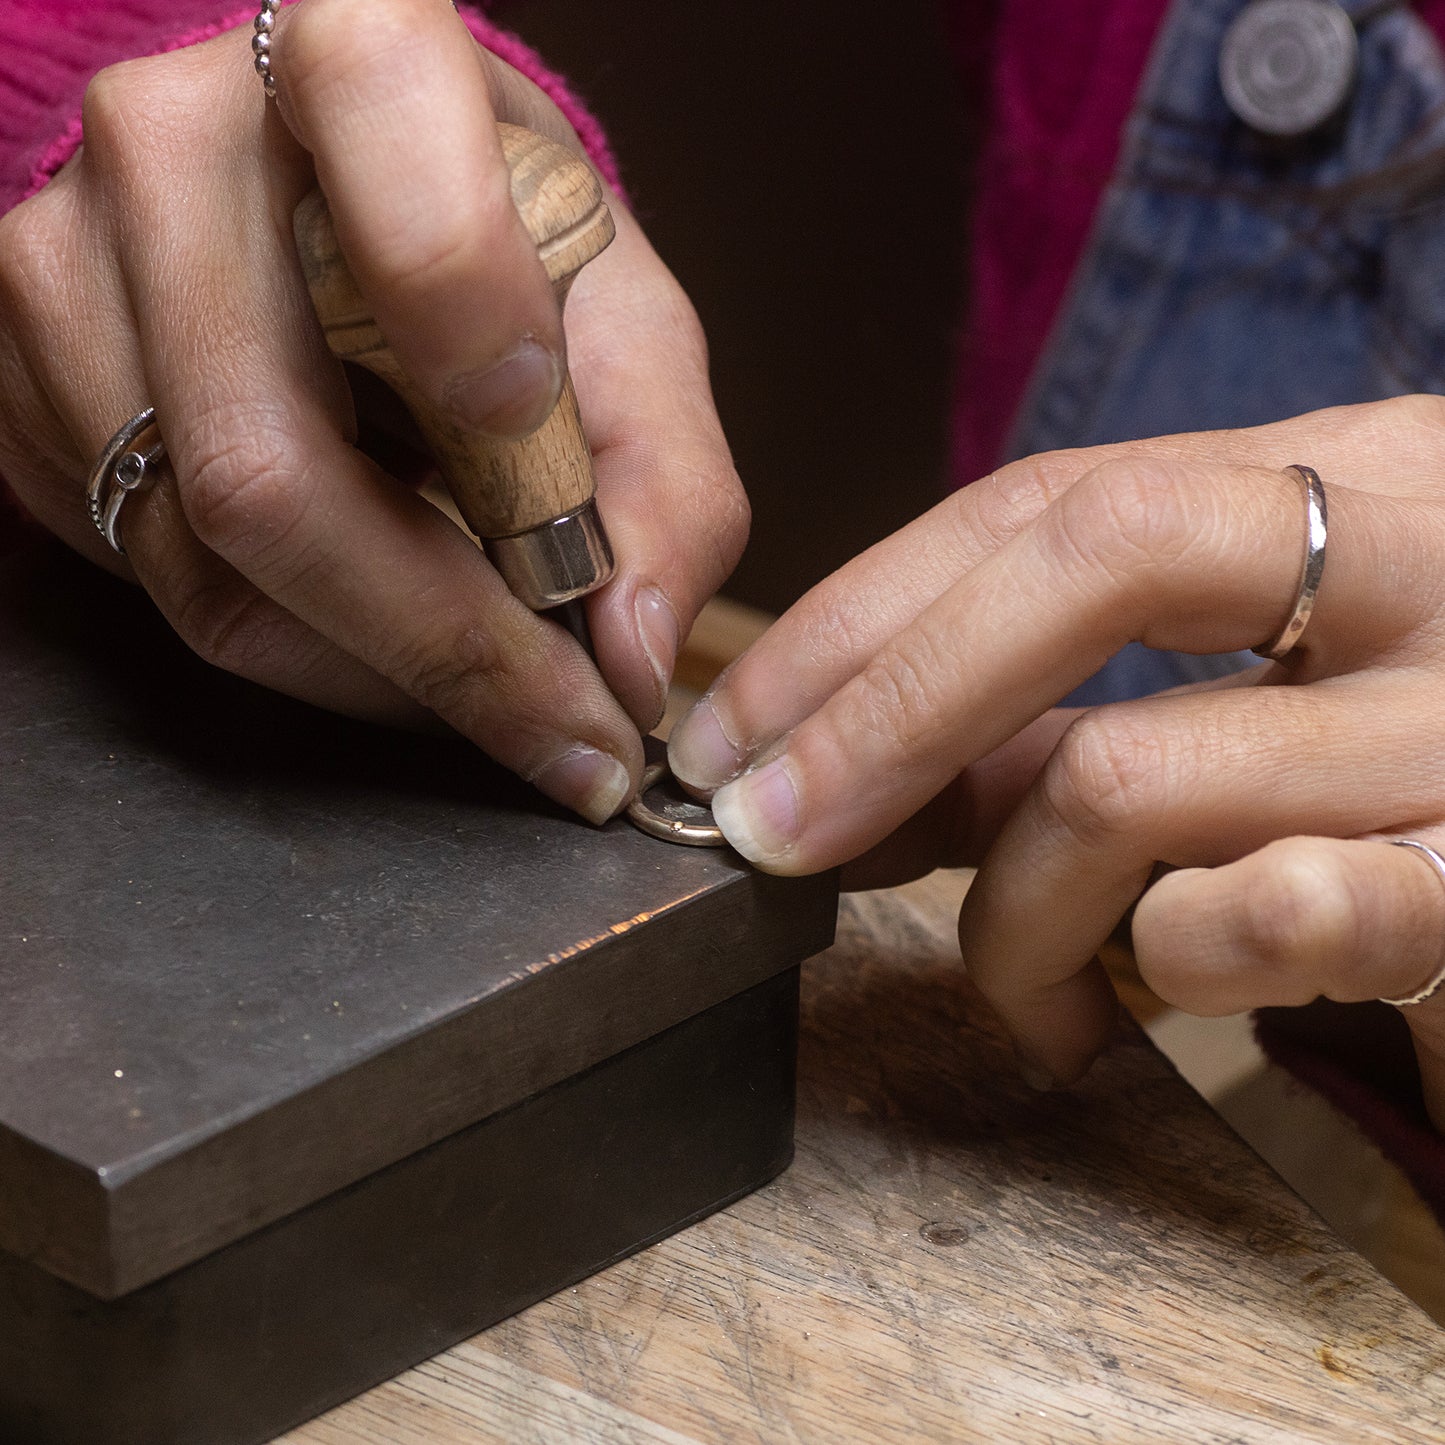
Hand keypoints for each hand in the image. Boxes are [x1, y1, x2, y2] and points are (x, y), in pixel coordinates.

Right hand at [0, 0, 744, 822]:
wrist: (338, 217)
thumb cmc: (506, 257)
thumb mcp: (624, 323)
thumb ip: (666, 474)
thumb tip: (631, 657)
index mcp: (348, 59)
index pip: (374, 104)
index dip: (460, 292)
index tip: (542, 461)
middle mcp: (174, 148)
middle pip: (272, 461)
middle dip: (449, 646)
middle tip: (576, 738)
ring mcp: (70, 272)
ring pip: (212, 560)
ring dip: (389, 675)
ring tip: (511, 699)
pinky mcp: (30, 390)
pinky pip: (165, 582)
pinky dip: (317, 656)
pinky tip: (406, 649)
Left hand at [669, 396, 1444, 1121]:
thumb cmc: (1430, 761)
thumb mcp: (1267, 684)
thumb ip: (1078, 702)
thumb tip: (843, 763)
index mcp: (1348, 480)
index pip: (1049, 500)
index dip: (865, 615)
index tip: (737, 731)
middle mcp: (1429, 556)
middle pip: (1094, 553)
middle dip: (886, 705)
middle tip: (773, 833)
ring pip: (1138, 771)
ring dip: (1018, 912)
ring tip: (1032, 995)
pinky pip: (1276, 912)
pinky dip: (1173, 966)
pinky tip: (1165, 999)